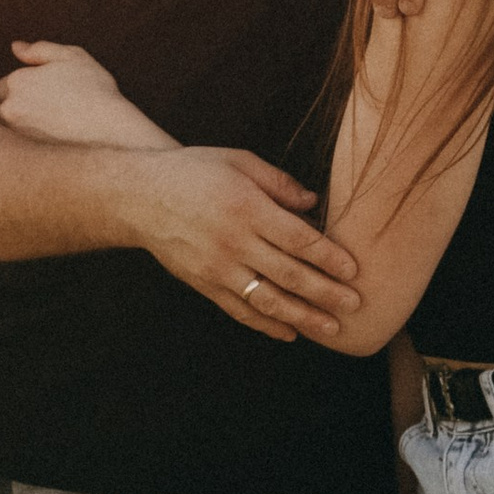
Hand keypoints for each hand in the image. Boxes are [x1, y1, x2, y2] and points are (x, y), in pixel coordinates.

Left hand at [0, 41, 165, 148]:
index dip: (16, 92)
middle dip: (8, 110)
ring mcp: (15, 134)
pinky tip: (36, 147)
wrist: (112, 132)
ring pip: (0, 132)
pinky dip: (17, 148)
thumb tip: (15, 47)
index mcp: (18, 81)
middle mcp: (10, 108)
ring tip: (34, 132)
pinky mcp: (23, 155)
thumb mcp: (73, 58)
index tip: (34, 98)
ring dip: (9, 130)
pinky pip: (11, 150)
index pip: (1, 87)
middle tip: (34, 116)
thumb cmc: (97, 91)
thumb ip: (41, 50)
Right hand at [113, 147, 361, 340]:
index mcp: (247, 208)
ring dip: (303, 317)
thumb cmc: (194, 172)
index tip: (354, 270)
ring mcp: (217, 268)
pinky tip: (290, 332)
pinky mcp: (203, 284)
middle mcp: (234, 242)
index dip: (329, 257)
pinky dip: (266, 324)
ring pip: (268, 300)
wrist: (138, 197)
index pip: (298, 239)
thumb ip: (279, 183)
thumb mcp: (239, 161)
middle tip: (355, 305)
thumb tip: (314, 205)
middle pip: (289, 274)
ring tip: (331, 328)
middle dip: (326, 293)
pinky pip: (240, 310)